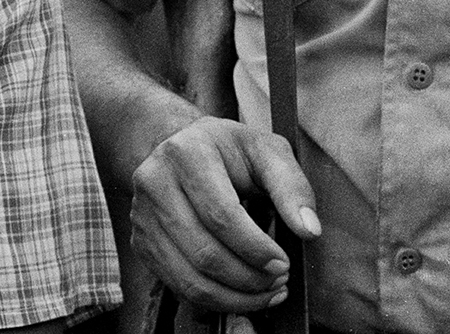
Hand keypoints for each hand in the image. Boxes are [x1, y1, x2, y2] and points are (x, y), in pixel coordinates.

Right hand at [130, 117, 320, 313]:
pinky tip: (240, 295)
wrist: (181, 148)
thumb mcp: (267, 151)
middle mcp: (154, 182)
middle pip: (203, 252)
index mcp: (186, 153)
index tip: (283, 264)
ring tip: (265, 293)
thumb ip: (292, 187)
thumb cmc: (230, 150)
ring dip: (234, 298)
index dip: (255, 248)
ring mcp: (142, 215)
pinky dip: (214, 301)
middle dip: (248, 278)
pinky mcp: (141, 243)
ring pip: (188, 277)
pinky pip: (177, 286)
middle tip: (279, 281)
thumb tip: (309, 230)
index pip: (220, 215)